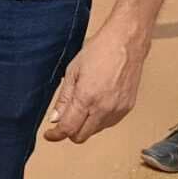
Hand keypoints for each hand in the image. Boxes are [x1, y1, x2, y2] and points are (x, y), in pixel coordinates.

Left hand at [42, 25, 148, 142]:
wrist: (126, 42)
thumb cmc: (100, 51)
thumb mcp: (73, 71)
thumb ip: (64, 98)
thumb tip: (55, 118)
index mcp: (86, 97)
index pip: (68, 128)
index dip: (56, 134)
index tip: (50, 134)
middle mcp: (103, 108)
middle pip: (81, 136)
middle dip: (69, 131)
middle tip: (64, 120)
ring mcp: (117, 109)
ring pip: (95, 131)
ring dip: (85, 125)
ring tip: (83, 105)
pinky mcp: (127, 108)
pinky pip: (109, 123)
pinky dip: (99, 120)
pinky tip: (96, 104)